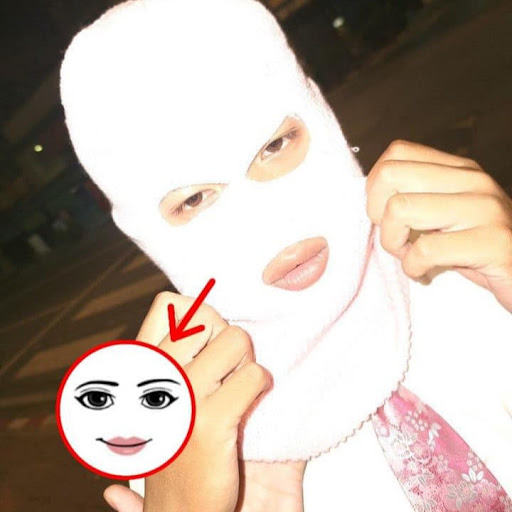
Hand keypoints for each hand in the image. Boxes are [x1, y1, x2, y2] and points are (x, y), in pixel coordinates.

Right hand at [103, 292, 304, 511]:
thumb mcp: (158, 394)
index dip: (197, 313)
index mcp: (139, 366)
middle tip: (224, 369)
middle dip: (225, 338)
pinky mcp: (211, 423)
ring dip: (246, 362)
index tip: (206, 339)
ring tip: (235, 388)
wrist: (178, 511)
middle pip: (209, 315)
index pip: (168, 304)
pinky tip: (248, 406)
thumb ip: (173, 353)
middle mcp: (155, 375)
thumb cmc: (176, 445)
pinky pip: (254, 376)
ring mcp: (181, 397)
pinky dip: (260, 386)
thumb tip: (199, 305)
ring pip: (237, 339)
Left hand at [366, 140, 511, 311]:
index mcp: (459, 170)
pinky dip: (413, 268)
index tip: (388, 217)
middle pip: (389, 176)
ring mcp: (486, 208)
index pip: (397, 153)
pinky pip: (426, 249)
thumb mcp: (442, 217)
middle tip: (397, 239)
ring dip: (394, 244)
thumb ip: (414, 199)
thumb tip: (370, 197)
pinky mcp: (494, 242)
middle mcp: (473, 180)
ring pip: (400, 209)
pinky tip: (425, 273)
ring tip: (412, 258)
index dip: (377, 188)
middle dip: (379, 216)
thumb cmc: (475, 251)